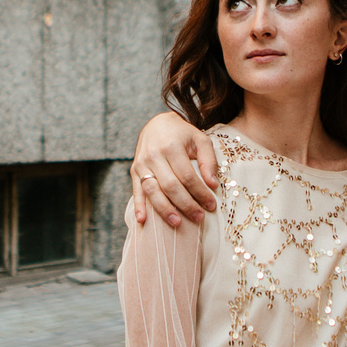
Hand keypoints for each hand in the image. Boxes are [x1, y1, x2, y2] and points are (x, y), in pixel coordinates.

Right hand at [129, 113, 217, 227]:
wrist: (157, 124)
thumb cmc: (182, 134)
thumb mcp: (200, 140)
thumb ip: (209, 160)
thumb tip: (213, 185)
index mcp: (171, 146)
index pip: (187, 176)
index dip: (200, 193)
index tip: (211, 205)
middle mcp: (154, 155)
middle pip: (171, 186)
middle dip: (186, 204)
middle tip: (199, 217)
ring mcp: (142, 163)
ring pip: (153, 191)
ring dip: (165, 209)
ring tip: (177, 223)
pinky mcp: (134, 170)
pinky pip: (136, 190)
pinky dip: (139, 206)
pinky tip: (143, 220)